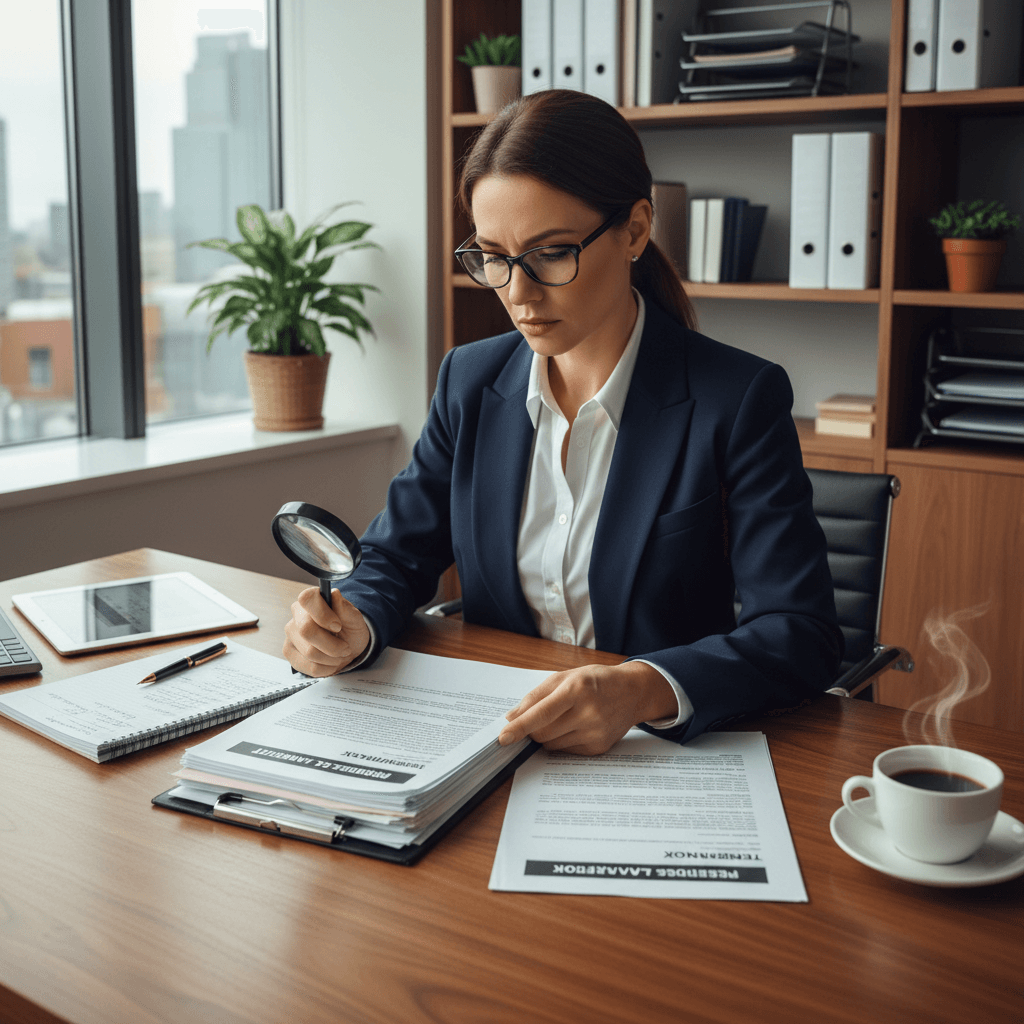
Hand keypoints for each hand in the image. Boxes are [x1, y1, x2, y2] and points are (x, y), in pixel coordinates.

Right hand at [283, 586, 370, 675]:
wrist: (348, 645)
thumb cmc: (350, 628)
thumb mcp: (355, 619)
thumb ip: (345, 608)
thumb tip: (335, 594)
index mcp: (312, 600)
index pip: (307, 599)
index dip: (323, 615)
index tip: (338, 626)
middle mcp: (297, 614)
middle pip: (306, 630)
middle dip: (332, 644)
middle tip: (346, 647)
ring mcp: (290, 634)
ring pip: (309, 652)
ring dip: (331, 658)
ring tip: (339, 654)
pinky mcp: (289, 652)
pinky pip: (307, 666)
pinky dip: (325, 668)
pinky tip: (330, 662)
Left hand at [497, 661, 677, 755]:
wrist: (633, 692)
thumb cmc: (595, 680)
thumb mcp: (565, 677)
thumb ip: (535, 697)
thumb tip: (511, 718)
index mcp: (577, 689)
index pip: (542, 713)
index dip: (520, 727)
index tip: (503, 737)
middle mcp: (588, 713)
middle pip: (543, 733)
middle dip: (532, 729)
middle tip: (537, 718)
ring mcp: (595, 733)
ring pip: (551, 745)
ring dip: (546, 736)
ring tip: (564, 718)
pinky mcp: (599, 748)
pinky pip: (566, 751)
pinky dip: (561, 741)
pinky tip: (575, 726)